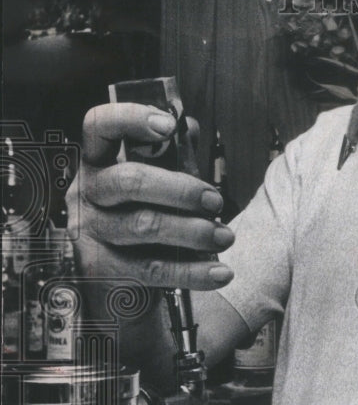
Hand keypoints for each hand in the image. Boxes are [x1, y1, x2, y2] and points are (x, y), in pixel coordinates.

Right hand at [66, 102, 233, 289]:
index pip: (98, 126)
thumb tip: (187, 126)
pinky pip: (152, 268)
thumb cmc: (139, 221)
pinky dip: (192, 272)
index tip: (169, 125)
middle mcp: (86, 193)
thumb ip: (169, 158)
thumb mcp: (153, 186)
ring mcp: (90, 232)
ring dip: (194, 231)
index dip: (130, 119)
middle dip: (181, 189)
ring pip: (144, 225)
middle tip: (216, 202)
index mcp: (97, 163)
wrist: (118, 286)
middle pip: (129, 180)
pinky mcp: (102, 270)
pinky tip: (219, 273)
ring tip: (224, 237)